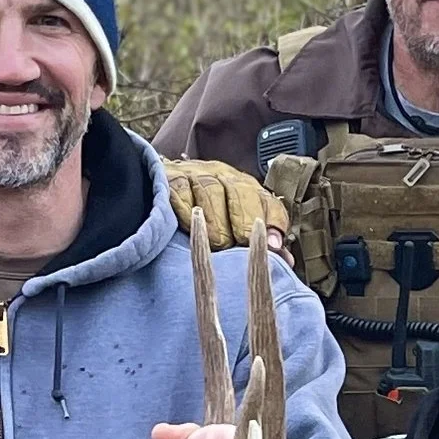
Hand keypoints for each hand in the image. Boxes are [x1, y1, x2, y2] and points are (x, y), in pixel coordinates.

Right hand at [164, 160, 287, 254]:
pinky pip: (182, 190)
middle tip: (241, 245)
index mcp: (246, 190)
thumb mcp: (230, 229)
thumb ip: (258, 245)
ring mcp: (197, 175)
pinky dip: (186, 210)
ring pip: (213, 191)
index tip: (274, 247)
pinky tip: (188, 226)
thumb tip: (286, 263)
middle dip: (244, 221)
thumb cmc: (200, 219)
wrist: (153, 191)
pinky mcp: (171, 178)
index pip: (268, 201)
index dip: (273, 222)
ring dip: (216, 221)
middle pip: (242, 192)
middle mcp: (225, 177)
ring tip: (217, 244)